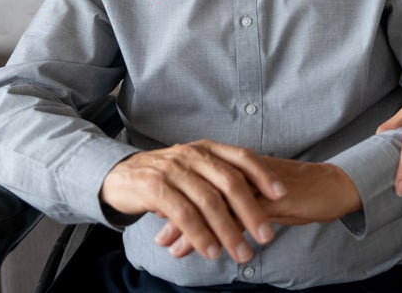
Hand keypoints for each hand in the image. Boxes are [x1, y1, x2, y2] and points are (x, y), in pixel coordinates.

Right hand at [99, 140, 284, 262]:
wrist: (118, 176)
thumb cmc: (164, 177)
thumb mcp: (193, 170)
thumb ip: (218, 179)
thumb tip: (256, 199)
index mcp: (206, 148)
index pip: (242, 157)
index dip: (263, 175)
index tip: (282, 195)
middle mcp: (193, 154)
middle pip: (229, 182)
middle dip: (251, 211)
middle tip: (266, 236)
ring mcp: (174, 169)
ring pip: (208, 201)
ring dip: (228, 231)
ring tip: (242, 253)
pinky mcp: (155, 187)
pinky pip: (184, 214)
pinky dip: (200, 235)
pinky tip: (212, 251)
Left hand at [151, 155, 360, 259]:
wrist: (336, 187)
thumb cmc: (304, 192)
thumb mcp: (268, 196)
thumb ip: (244, 202)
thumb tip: (221, 217)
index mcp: (243, 167)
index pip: (203, 180)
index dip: (181, 197)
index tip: (161, 214)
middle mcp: (244, 172)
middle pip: (201, 191)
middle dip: (177, 214)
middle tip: (159, 234)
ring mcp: (255, 185)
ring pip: (212, 204)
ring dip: (190, 226)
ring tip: (170, 246)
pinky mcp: (268, 200)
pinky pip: (236, 217)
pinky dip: (216, 232)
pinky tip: (204, 248)